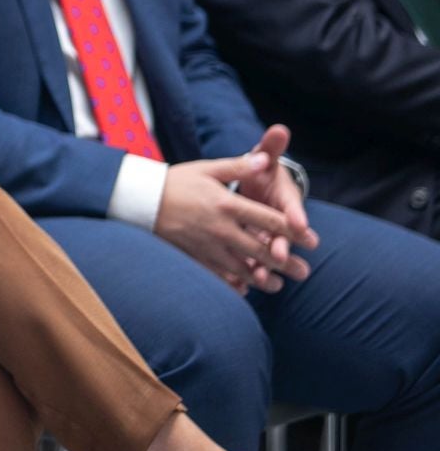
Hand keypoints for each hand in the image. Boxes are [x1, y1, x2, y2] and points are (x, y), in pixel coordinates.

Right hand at [153, 150, 303, 294]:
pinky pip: (217, 276)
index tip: (312, 241)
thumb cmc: (175, 180)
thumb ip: (238, 167)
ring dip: (263, 279)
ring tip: (278, 286)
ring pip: (241, 268)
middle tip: (304, 273)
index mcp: (226, 204)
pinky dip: (233, 285)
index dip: (293, 231)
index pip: (268, 220)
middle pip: (260, 250)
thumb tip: (265, 160)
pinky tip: (244, 291)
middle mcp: (220, 228)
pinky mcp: (192, 256)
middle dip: (284, 263)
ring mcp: (206, 246)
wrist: (139, 199)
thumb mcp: (207, 168)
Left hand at [233, 125, 318, 277]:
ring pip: (268, 254)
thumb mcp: (265, 159)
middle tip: (279, 256)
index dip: (296, 215)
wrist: (254, 186)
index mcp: (285, 201)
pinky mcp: (253, 247)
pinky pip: (252, 262)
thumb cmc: (260, 172)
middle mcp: (280, 222)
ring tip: (259, 278)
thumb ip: (270, 147)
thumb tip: (279, 129)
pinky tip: (241, 284)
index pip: (293, 208)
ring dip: (265, 266)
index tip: (299, 223)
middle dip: (282, 247)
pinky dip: (247, 272)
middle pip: (283, 236)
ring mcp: (268, 237)